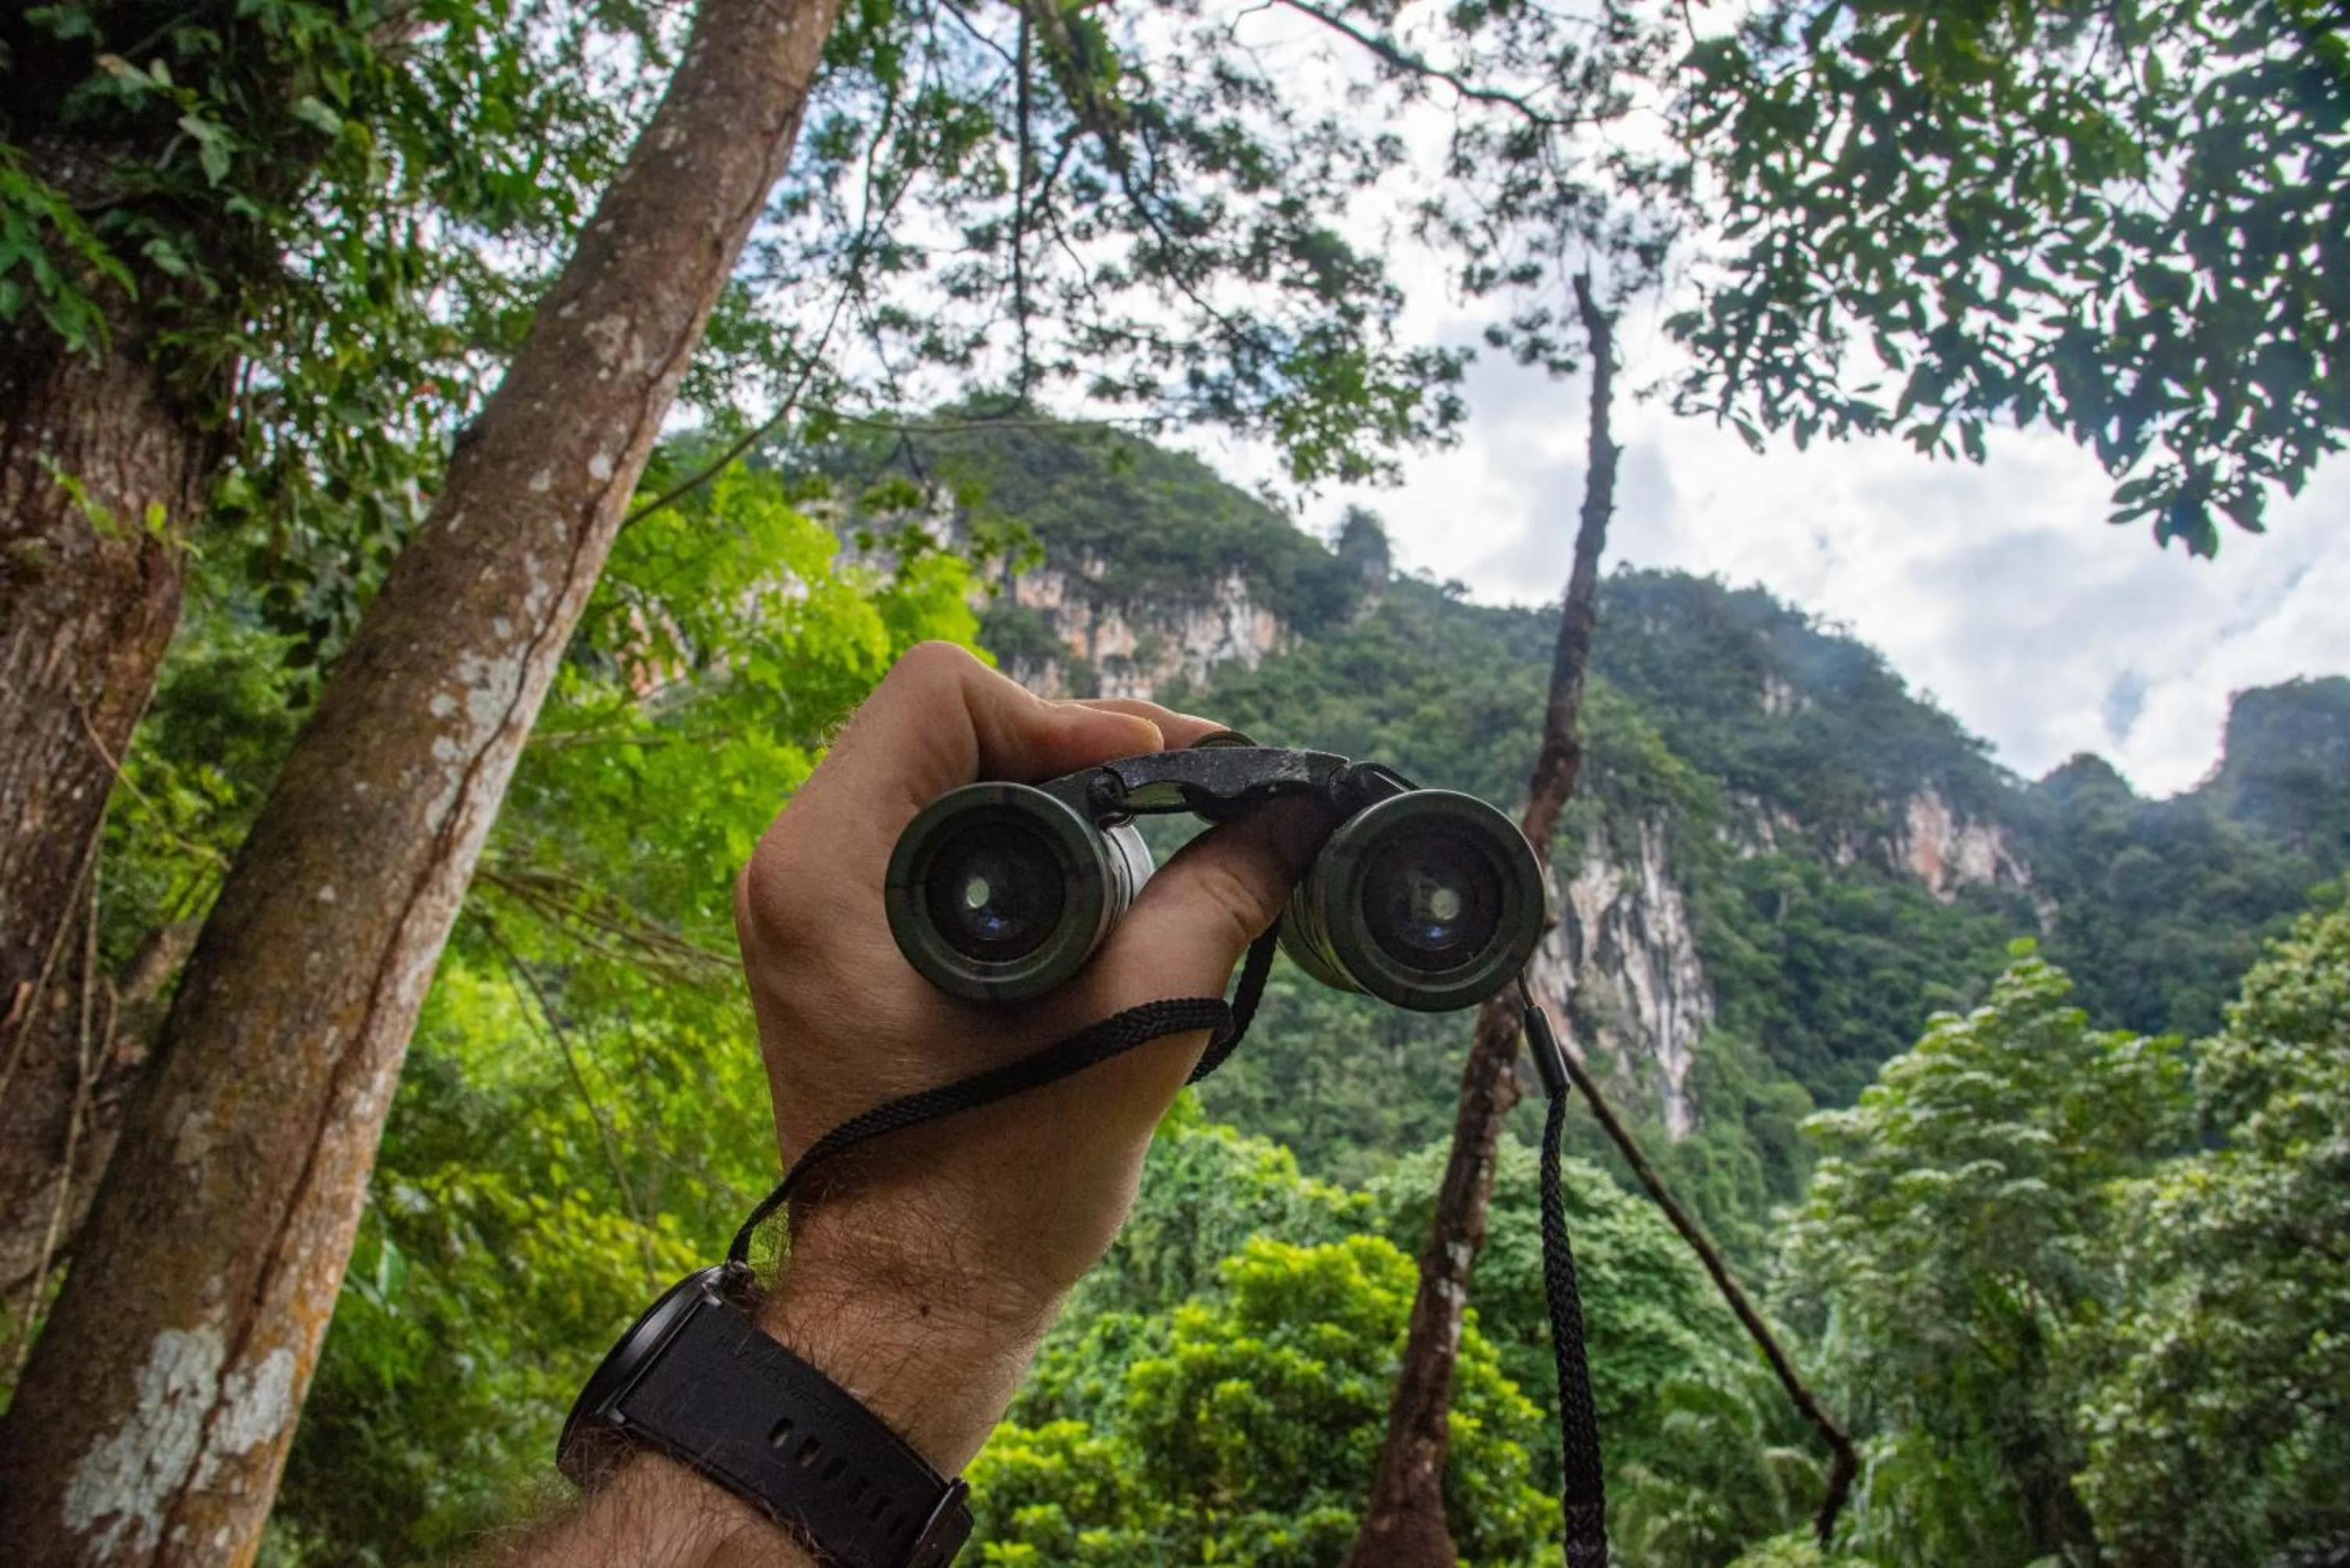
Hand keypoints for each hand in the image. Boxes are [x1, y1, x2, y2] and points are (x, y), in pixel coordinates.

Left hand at [730, 642, 1327, 1469]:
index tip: (1158, 772)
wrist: (911, 1308)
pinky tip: (1098, 871)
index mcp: (830, 873)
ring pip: (940, 774)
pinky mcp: (840, 941)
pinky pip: (929, 835)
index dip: (1068, 715)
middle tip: (1184, 787)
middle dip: (1074, 745)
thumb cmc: (993, 1194)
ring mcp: (811, 906)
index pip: (943, 695)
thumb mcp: (1128, 1033)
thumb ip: (1215, 907)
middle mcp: (797, 869)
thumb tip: (1291, 821)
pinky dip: (1015, 835)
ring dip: (1051, 787)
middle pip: (944, 723)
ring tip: (1156, 821)